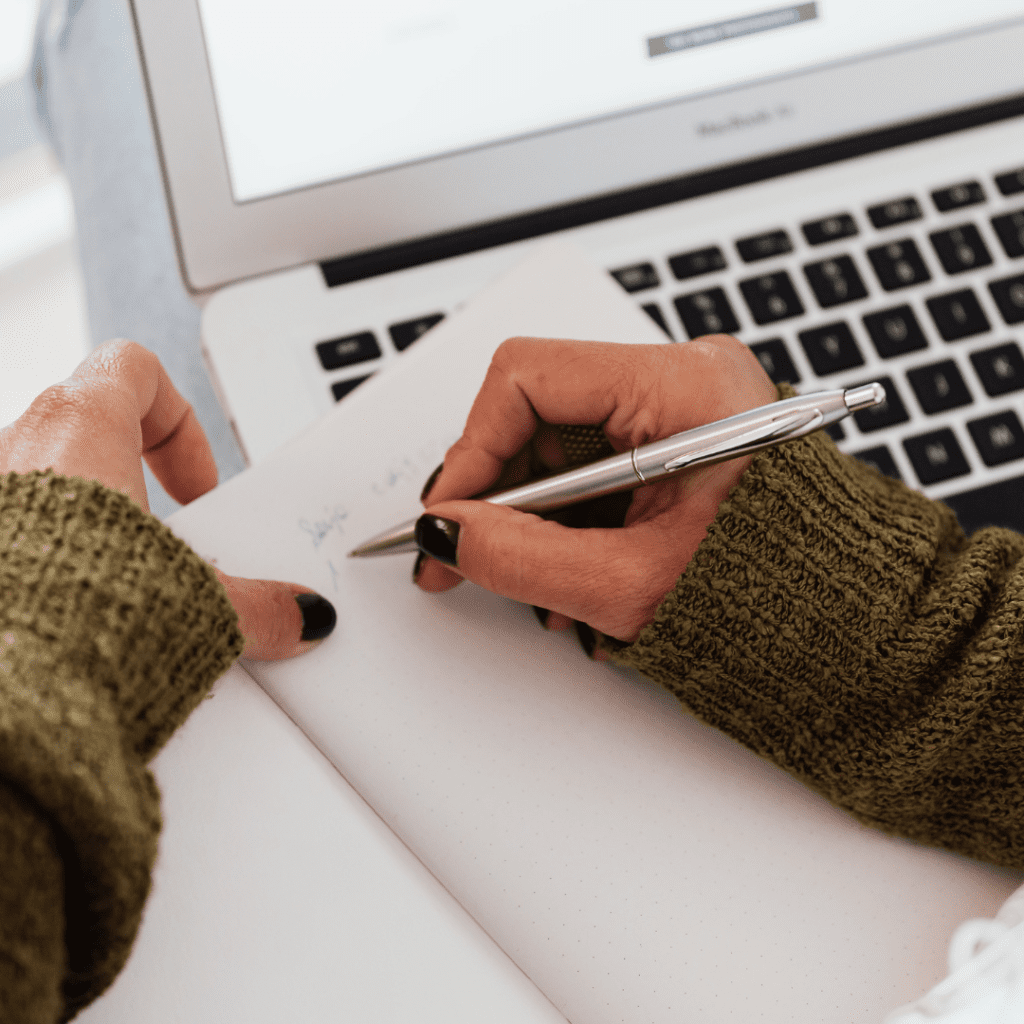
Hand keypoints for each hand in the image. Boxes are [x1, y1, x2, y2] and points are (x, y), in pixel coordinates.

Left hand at [0, 339, 334, 658]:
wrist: (3, 678)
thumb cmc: (64, 612)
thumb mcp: (193, 602)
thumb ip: (258, 603)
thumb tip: (299, 614)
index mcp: (79, 427)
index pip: (133, 367)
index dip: (179, 421)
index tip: (198, 485)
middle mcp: (18, 446)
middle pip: (92, 425)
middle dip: (138, 476)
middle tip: (169, 532)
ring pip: (50, 476)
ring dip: (93, 516)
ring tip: (126, 578)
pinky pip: (19, 522)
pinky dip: (54, 552)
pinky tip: (79, 608)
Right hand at [414, 335, 775, 643]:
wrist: (846, 618)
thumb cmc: (777, 595)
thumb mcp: (629, 583)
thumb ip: (523, 556)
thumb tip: (449, 532)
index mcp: (686, 386)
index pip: (529, 377)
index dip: (473, 447)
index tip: (450, 511)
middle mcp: (685, 377)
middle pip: (539, 410)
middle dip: (497, 490)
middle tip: (463, 551)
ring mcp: (682, 405)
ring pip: (560, 442)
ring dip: (531, 512)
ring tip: (529, 579)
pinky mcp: (680, 435)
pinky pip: (593, 461)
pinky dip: (568, 515)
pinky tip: (566, 565)